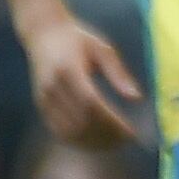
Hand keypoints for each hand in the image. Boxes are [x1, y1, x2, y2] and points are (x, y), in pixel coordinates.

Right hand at [22, 14, 141, 146]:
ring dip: (93, 142)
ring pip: (69, 130)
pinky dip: (78, 141)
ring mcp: (44, 97)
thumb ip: (118, 73)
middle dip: (106, 135)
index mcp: (69, 69)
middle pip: (81, 120)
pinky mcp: (41, 105)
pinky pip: (58, 130)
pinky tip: (96, 142)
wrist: (44, 33)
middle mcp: (53, 86)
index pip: (91, 103)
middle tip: (127, 140)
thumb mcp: (103, 49)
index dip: (111, 122)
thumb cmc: (78, 39)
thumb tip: (136, 98)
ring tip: (115, 144)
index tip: (131, 132)